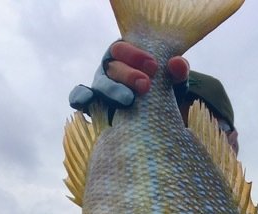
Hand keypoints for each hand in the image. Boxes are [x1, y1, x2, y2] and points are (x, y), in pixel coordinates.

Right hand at [69, 41, 189, 111]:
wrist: (156, 119)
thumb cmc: (162, 92)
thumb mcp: (173, 81)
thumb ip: (177, 71)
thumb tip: (178, 63)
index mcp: (124, 55)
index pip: (122, 48)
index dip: (136, 56)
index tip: (154, 67)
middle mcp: (109, 69)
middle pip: (112, 67)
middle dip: (128, 75)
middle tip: (146, 85)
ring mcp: (99, 87)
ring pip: (100, 84)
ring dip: (114, 91)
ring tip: (129, 100)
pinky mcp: (93, 105)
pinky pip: (80, 97)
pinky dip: (81, 97)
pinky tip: (87, 101)